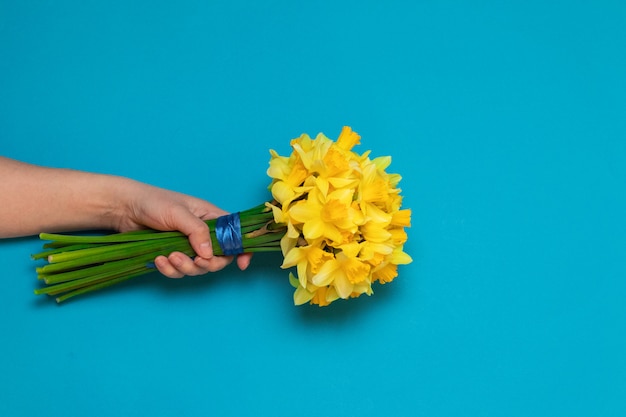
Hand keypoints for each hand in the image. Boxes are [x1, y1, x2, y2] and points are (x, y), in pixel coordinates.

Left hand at [115, 181, 251, 277]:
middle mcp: (203, 233)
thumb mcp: (177, 213)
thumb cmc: (152, 202)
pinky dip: (170, 270)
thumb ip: (197, 231)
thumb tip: (209, 253)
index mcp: (211, 217)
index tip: (242, 264)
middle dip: (208, 264)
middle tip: (195, 261)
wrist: (124, 208)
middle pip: (219, 257)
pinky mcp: (173, 255)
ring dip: (185, 267)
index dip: (242, 249)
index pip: (235, 234)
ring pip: (198, 267)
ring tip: (169, 257)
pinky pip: (179, 271)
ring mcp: (188, 246)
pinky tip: (158, 260)